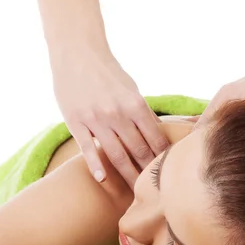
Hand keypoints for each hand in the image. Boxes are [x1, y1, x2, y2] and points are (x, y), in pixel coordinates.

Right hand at [52, 50, 168, 188]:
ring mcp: (95, 119)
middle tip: (157, 191)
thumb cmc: (107, 72)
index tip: (169, 173)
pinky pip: (87, 149)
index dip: (164, 158)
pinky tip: (103, 179)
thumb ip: (142, 112)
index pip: (155, 138)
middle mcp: (117, 113)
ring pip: (116, 154)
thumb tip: (158, 134)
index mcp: (135, 104)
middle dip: (149, 172)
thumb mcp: (131, 89)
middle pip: (139, 150)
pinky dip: (96, 165)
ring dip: (128, 175)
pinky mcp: (75, 122)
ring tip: (136, 192)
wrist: (77, 52)